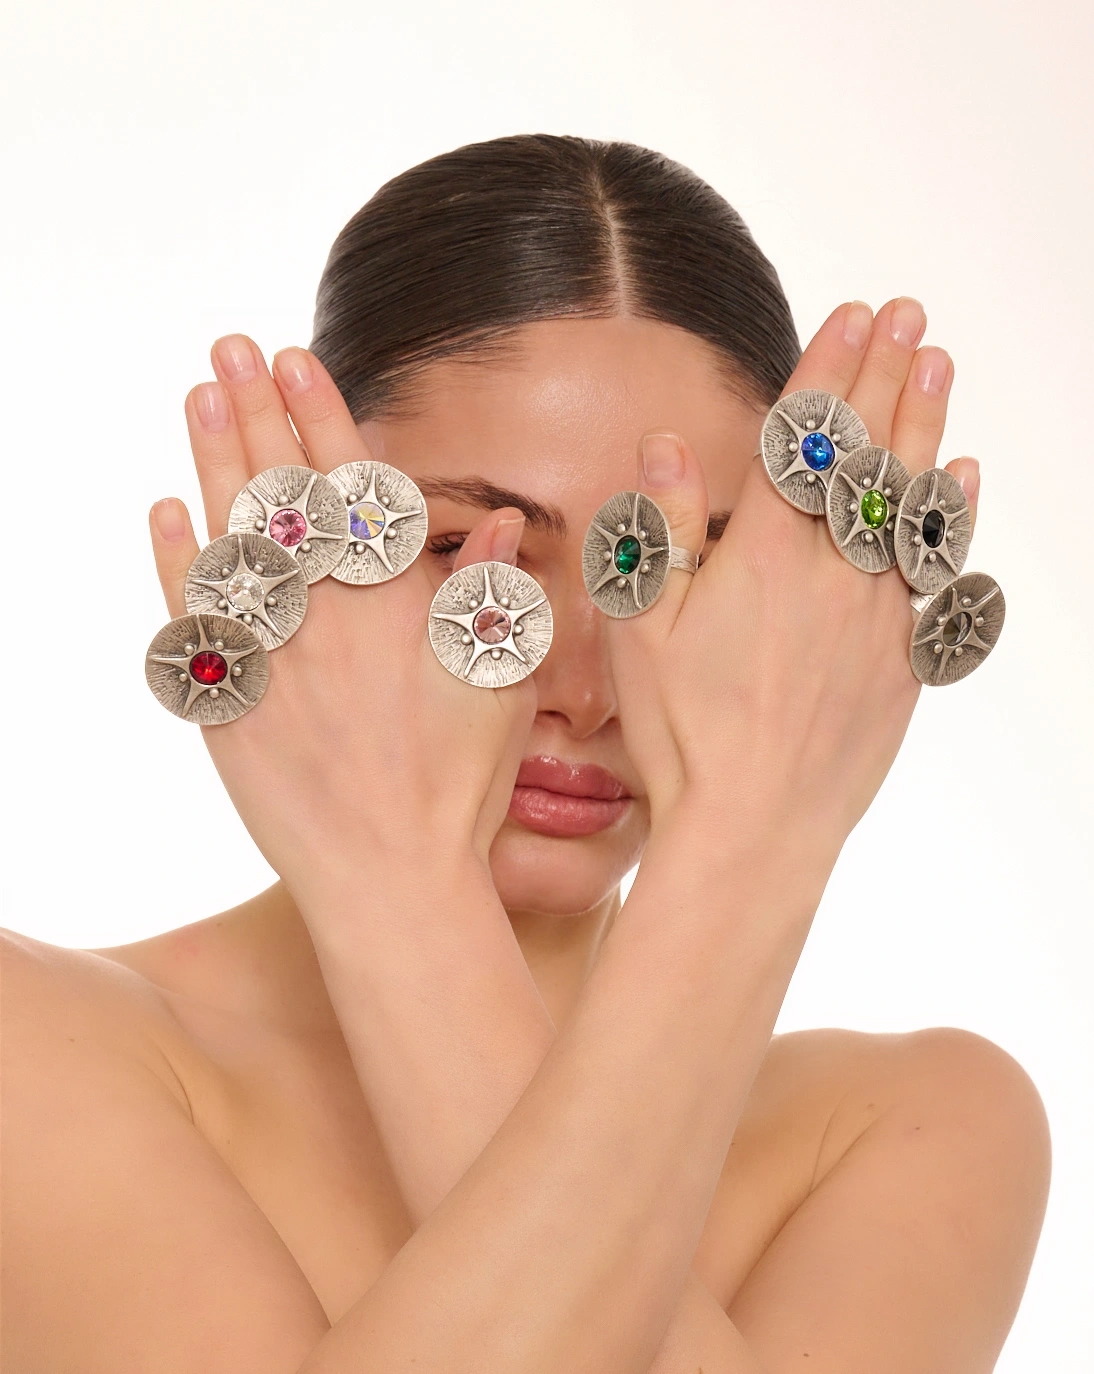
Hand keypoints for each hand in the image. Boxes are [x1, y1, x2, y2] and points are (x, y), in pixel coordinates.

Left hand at [149, 337, 533, 906]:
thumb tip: (497, 524)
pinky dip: (179, 561)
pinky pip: (193, 615)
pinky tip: (168, 513)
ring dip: (211, 461)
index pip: (348, 486)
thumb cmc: (459, 789)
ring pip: (231, 538)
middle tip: (227, 347)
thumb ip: (490, 598)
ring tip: (199, 397)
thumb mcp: (499, 687)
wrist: (390, 879)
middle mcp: (323, 617)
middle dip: (253, 411)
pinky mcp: (228, 702)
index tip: (294, 359)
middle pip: (280, 493)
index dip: (320, 416)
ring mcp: (268, 656)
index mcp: (392, 605)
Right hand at [602, 299, 978, 860]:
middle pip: (866, 455)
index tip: (852, 313)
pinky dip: (949, 513)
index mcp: (761, 558)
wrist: (754, 830)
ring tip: (938, 363)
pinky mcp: (903, 662)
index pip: (804, 441)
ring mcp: (876, 616)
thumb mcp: (644, 631)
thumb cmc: (683, 737)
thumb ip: (660, 531)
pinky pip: (935, 569)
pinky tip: (960, 474)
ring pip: (909, 500)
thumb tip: (666, 443)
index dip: (828, 369)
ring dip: (924, 424)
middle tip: (911, 314)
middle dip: (887, 375)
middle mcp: (831, 574)